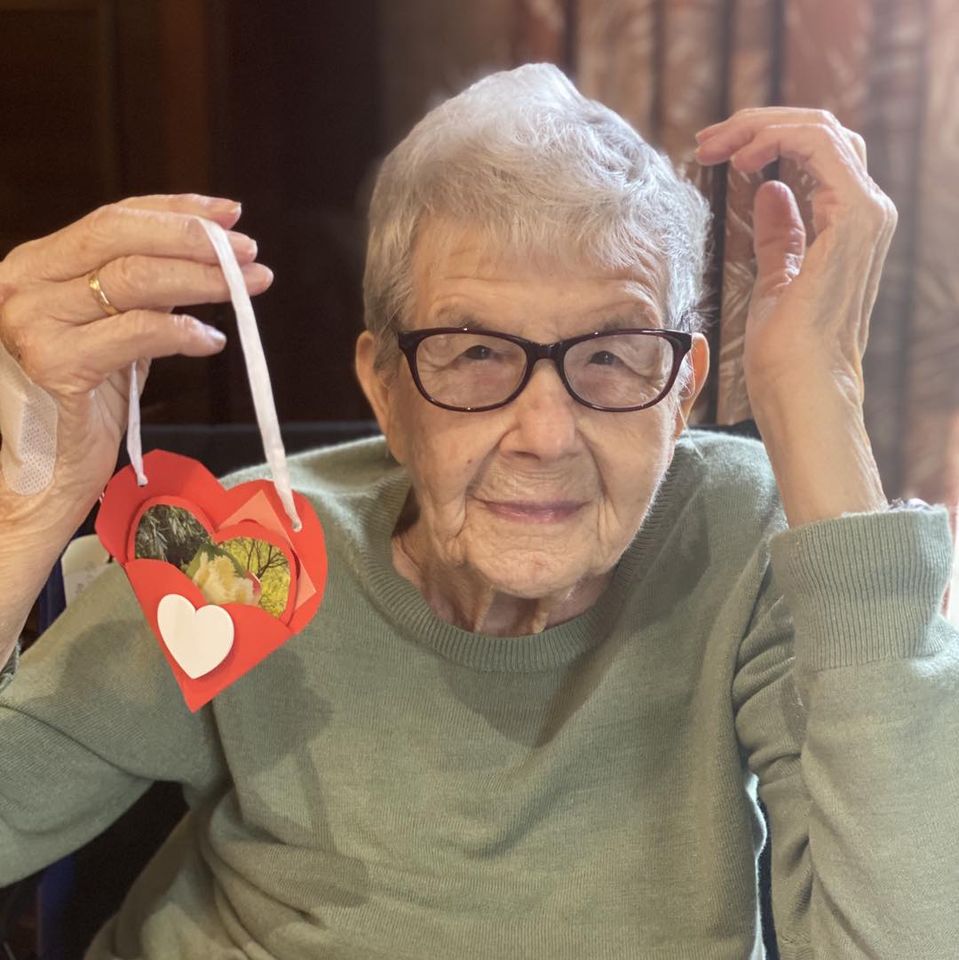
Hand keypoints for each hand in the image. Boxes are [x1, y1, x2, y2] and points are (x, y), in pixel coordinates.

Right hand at [0, 194, 272, 518]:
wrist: (40, 474)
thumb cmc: (80, 402)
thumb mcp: (110, 331)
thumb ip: (142, 293)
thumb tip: (211, 256)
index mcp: (37, 265)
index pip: (113, 218)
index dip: (176, 210)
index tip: (229, 212)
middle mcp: (25, 285)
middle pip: (120, 236)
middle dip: (193, 238)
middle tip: (249, 251)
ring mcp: (34, 323)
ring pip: (134, 279)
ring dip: (203, 280)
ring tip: (249, 288)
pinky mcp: (56, 365)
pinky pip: (137, 333)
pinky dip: (184, 333)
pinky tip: (213, 340)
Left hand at [694, 107, 896, 408]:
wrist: (800, 387)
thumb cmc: (785, 351)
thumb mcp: (775, 279)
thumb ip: (780, 235)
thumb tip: (771, 193)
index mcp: (848, 224)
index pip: (816, 152)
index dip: (765, 139)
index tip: (715, 152)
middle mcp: (866, 210)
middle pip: (821, 131)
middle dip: (758, 125)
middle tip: (706, 140)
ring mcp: (865, 211)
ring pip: (821, 129)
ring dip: (761, 126)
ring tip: (715, 145)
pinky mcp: (854, 216)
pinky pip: (819, 146)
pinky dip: (777, 138)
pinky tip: (740, 158)